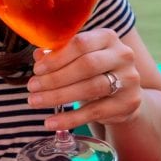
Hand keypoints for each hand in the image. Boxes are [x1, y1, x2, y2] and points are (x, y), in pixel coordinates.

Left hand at [26, 28, 142, 131]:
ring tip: (36, 102)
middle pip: (86, 65)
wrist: (123, 93)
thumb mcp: (77, 58)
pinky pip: (95, 111)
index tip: (37, 70)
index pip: (80, 44)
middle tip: (32, 87)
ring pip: (90, 88)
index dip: (56, 57)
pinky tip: (51, 122)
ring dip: (58, 96)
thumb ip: (58, 54)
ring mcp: (129, 79)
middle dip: (55, 78)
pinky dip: (70, 119)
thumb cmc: (94, 70)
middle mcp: (123, 55)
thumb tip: (38, 56)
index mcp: (107, 37)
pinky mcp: (129, 103)